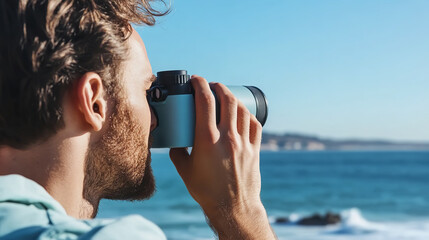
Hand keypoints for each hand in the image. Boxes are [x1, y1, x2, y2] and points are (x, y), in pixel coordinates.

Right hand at [169, 75, 275, 238]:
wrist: (233, 208)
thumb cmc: (206, 191)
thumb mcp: (185, 171)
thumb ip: (177, 153)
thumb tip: (174, 142)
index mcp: (207, 140)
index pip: (204, 102)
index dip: (200, 85)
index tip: (196, 80)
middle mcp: (227, 138)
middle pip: (226, 100)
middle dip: (218, 86)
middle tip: (211, 85)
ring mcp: (243, 143)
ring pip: (242, 110)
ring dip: (233, 98)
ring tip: (225, 96)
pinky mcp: (254, 150)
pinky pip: (254, 124)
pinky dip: (247, 114)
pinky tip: (242, 114)